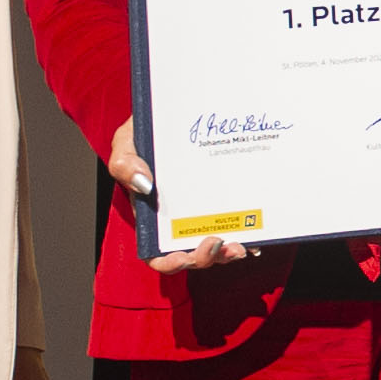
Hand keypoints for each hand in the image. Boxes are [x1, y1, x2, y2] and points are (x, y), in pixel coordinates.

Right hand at [107, 117, 245, 271]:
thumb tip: (144, 185)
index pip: (156, 253)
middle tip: (218, 244)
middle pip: (191, 254)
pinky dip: (246, 234)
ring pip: (216, 245)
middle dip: (206, 257)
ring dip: (227, 252)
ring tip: (240, 245)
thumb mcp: (126, 143)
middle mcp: (178, 220)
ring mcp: (203, 212)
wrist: (172, 117)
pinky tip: (255, 232)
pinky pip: (236, 224)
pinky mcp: (223, 201)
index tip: (182, 258)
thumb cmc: (144, 134)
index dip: (169, 262)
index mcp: (151, 215)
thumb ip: (125, 164)